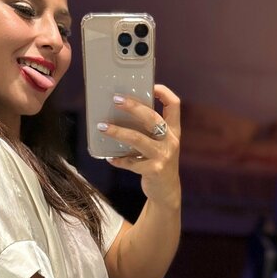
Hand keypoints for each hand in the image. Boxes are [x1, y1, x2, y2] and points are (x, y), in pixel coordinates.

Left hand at [100, 85, 180, 208]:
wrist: (167, 192)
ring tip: (102, 127)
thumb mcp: (161, 144)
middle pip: (152, 118)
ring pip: (138, 139)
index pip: (174, 105)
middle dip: (133, 107)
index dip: (164, 93)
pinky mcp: (153, 170)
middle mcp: (170, 141)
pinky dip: (119, 160)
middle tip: (116, 100)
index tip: (150, 85)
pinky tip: (110, 158)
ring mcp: (163, 156)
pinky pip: (131, 162)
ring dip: (118, 132)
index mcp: (173, 131)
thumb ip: (149, 131)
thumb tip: (121, 113)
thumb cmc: (159, 162)